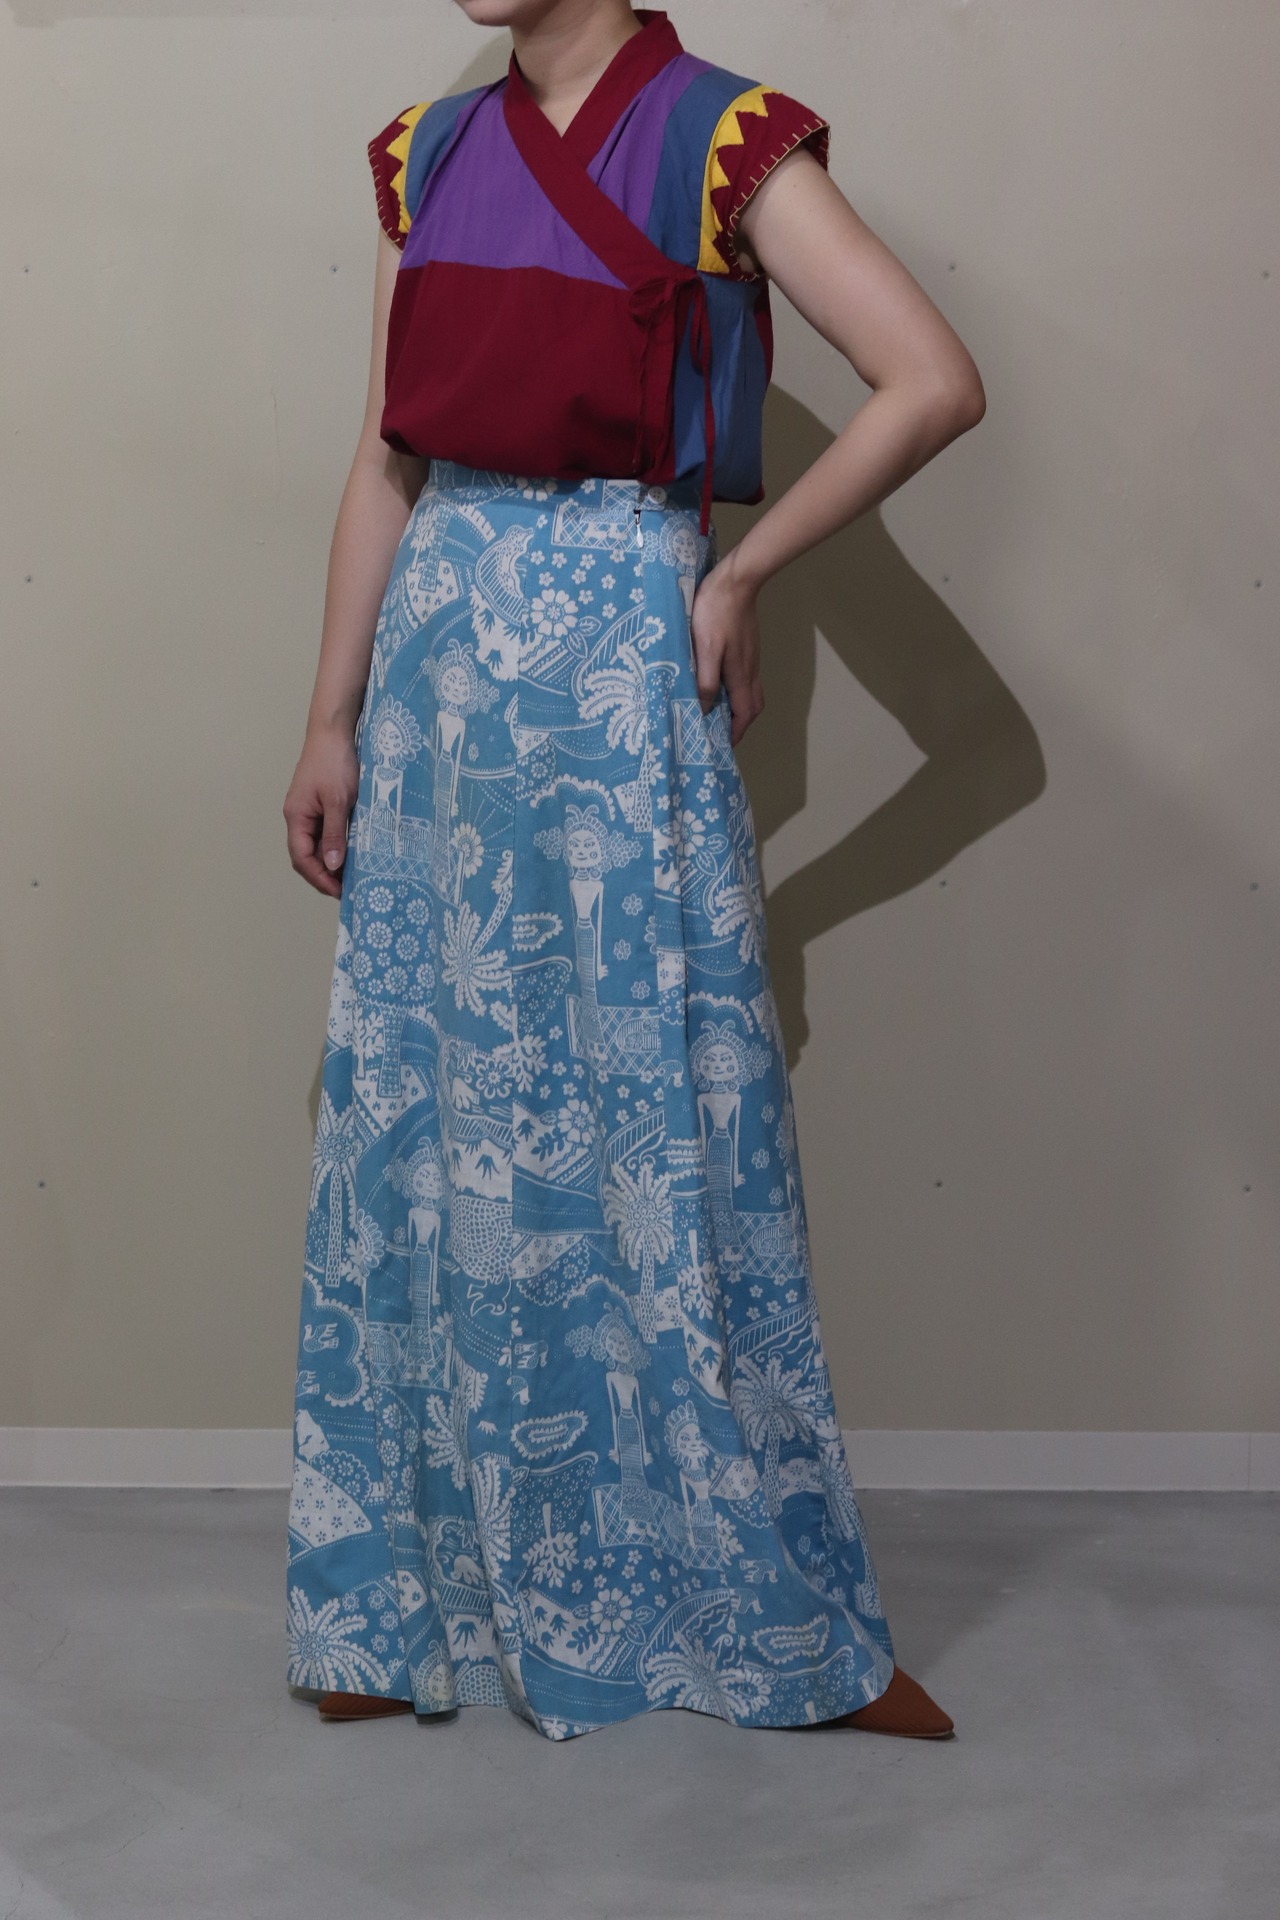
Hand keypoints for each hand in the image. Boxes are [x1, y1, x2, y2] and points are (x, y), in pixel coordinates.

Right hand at [283, 724, 359, 897]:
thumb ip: (335, 834)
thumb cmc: (335, 762)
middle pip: (307, 855)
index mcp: (296, 817)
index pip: (302, 858)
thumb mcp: (338, 801)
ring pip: (318, 845)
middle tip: (348, 889)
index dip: (319, 878)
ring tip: (353, 875)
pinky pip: (326, 831)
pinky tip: (354, 852)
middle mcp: (299, 816)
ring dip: (332, 861)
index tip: (339, 892)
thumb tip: (333, 865)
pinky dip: (338, 844)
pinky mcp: (320, 804)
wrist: (334, 731)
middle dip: (325, 874)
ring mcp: (309, 810)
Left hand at [688, 548, 764, 747]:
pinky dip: (735, 689)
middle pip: (752, 706)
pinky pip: (745, 676)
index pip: (744, 714)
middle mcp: (750, 669)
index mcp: (740, 675)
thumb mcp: (705, 649)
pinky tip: (718, 683)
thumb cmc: (716, 613)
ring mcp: (750, 657)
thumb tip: (703, 709)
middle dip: (740, 724)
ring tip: (717, 712)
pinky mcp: (746, 645)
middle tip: (721, 732)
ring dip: (737, 707)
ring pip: (750, 691)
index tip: (721, 745)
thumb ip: (705, 681)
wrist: (736, 580)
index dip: (735, 733)